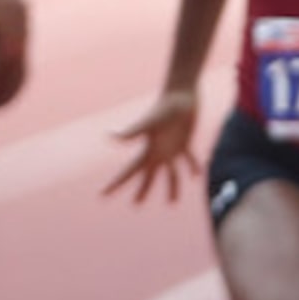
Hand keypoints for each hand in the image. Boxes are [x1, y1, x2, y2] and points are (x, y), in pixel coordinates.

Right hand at [106, 87, 201, 204]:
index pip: (129, 172)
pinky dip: (192, 166)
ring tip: (172, 203)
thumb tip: (109, 136)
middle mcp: (158, 151)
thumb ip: (131, 131)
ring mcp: (172, 147)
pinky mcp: (185, 141)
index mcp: (148, 151)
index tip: (103, 195)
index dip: (116, 184)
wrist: (181, 95)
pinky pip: (188, 158)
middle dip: (142, 190)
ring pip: (171, 173)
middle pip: (148, 176)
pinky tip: (196, 175)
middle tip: (136, 205)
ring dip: (171, 186)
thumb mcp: (149, 122)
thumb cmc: (165, 107)